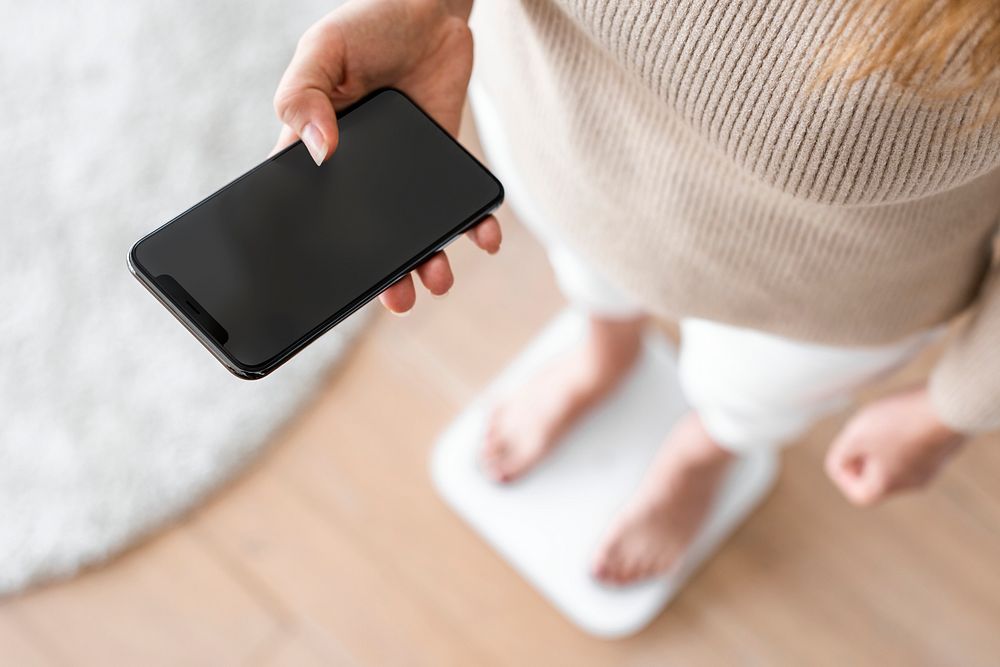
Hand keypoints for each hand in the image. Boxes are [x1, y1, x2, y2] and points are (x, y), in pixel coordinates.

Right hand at [272, 0, 499, 313]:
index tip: (327, 283)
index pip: (312, 209)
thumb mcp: (323, 49)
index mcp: (319, 149)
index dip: (319, 248)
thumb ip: (305, 95)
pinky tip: (483, 238)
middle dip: (382, 274)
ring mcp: (406, 174)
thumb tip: (319, 151)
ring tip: (436, 279)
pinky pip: (460, 204)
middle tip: (395, 299)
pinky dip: (474, 224)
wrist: (431, 7)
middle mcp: (363, 172)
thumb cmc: (368, 24)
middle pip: (368, 237)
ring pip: (415, 231)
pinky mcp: (446, 163)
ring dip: (427, 260)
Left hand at [825, 385, 965, 505]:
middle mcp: (912, 483)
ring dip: (882, 443)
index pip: (858, 494)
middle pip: (877, 478)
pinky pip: (914, 448)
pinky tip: (903, 414)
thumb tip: (841, 463)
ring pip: (895, 461)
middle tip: (862, 431)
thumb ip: (841, 455)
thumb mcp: (855, 436)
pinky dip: (902, 434)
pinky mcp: (942, 450)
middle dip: (863, 456)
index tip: (845, 450)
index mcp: (889, 485)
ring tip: (883, 420)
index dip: (844, 474)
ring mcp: (931, 467)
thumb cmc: (899, 422)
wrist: (950, 405)